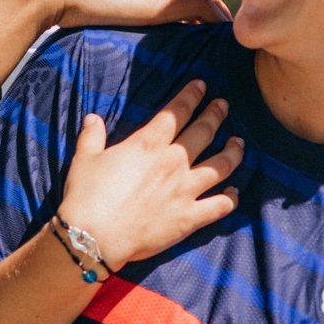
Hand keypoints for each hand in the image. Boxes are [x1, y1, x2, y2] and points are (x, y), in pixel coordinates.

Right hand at [28, 0, 230, 29]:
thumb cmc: (66, 1)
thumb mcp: (101, 1)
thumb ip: (120, 7)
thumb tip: (123, 29)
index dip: (193, 11)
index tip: (199, 32)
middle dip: (211, 16)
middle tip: (219, 42)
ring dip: (216, 21)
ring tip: (222, 47)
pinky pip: (205, 7)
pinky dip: (216, 23)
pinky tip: (217, 44)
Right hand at [59, 80, 242, 270]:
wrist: (93, 237)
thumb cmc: (86, 197)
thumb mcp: (85, 159)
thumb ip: (92, 137)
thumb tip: (93, 119)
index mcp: (149, 144)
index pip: (177, 111)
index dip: (191, 95)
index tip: (201, 86)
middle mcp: (173, 162)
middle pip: (204, 131)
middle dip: (216, 114)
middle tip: (223, 105)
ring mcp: (185, 190)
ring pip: (222, 165)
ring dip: (234, 152)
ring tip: (238, 143)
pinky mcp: (189, 217)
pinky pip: (220, 206)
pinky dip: (231, 198)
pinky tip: (234, 193)